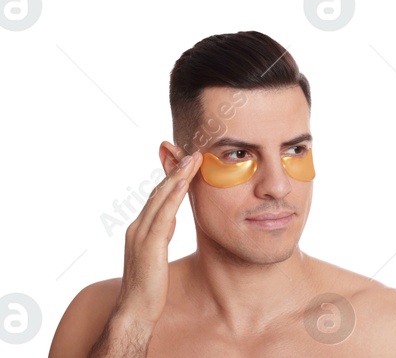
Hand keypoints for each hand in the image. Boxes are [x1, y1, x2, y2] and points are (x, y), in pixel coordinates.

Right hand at [91, 152, 198, 355]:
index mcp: (140, 230)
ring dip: (177, 176)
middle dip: (175, 170)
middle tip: (192, 151)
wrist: (135, 311)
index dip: (171, 178)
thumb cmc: (149, 288)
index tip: (185, 161)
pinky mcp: (149, 245)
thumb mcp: (156, 256)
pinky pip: (163, 215)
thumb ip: (161, 237)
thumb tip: (169, 224)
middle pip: (158, 192)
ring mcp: (141, 235)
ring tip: (194, 158)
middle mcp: (137, 228)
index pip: (158, 197)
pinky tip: (184, 183)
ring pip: (161, 198)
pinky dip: (173, 196)